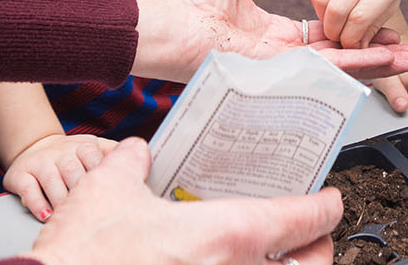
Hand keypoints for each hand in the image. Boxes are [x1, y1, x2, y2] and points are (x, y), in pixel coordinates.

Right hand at [3, 133, 116, 220]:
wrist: (36, 147)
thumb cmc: (73, 155)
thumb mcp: (96, 147)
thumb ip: (116, 154)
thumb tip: (143, 163)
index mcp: (85, 146)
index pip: (96, 159)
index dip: (102, 177)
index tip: (109, 194)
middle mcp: (63, 152)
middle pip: (74, 172)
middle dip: (82, 193)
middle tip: (89, 212)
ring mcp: (41, 162)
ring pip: (53, 182)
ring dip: (61, 202)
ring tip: (69, 218)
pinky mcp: (21, 174)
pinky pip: (29, 190)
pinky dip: (38, 205)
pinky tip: (47, 216)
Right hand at [28, 137, 340, 264]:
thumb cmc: (79, 259)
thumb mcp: (104, 192)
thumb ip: (129, 165)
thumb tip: (135, 153)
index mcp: (224, 237)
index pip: (302, 219)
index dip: (324, 206)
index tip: (328, 200)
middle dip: (316, 250)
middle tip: (310, 237)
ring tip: (276, 260)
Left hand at [134, 0, 407, 81]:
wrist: (167, 24)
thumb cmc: (187, 1)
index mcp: (273, 33)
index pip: (324, 35)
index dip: (353, 30)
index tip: (380, 26)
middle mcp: (282, 54)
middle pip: (341, 54)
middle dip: (377, 53)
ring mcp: (282, 66)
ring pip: (340, 65)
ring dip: (378, 62)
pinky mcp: (279, 71)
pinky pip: (324, 69)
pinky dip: (356, 65)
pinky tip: (383, 60)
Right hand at [310, 0, 407, 48]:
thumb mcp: (391, 3)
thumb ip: (373, 27)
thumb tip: (355, 50)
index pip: (360, 19)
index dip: (352, 40)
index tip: (352, 47)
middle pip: (337, 11)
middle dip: (335, 33)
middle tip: (340, 38)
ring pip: (322, 2)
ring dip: (325, 20)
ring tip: (336, 24)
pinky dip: (320, 7)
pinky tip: (330, 9)